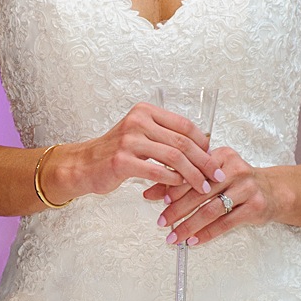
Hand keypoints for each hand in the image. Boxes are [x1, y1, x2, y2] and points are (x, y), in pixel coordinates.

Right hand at [60, 102, 223, 199]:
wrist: (84, 165)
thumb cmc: (115, 152)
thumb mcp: (139, 135)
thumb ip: (164, 137)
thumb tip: (201, 148)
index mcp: (145, 112)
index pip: (184, 125)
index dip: (203, 142)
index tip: (213, 157)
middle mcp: (138, 121)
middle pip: (182, 142)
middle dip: (204, 161)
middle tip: (216, 174)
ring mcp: (129, 140)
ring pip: (174, 157)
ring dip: (193, 174)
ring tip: (203, 186)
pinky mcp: (122, 160)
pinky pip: (157, 171)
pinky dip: (173, 181)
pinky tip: (180, 188)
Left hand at [147, 145, 276, 244]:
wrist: (273, 190)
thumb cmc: (237, 182)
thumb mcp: (210, 176)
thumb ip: (181, 180)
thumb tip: (149, 192)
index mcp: (221, 156)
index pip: (193, 172)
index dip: (174, 187)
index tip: (160, 202)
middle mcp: (235, 170)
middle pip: (200, 192)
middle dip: (177, 209)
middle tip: (162, 222)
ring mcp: (247, 188)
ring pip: (211, 209)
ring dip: (189, 225)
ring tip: (174, 237)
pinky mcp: (255, 207)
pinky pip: (226, 223)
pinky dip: (207, 233)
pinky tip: (194, 240)